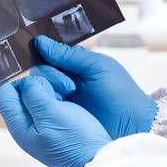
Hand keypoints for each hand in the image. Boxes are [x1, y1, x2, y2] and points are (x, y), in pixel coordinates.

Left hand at [0, 75, 111, 166]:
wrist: (98, 159)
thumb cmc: (75, 142)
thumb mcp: (51, 114)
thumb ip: (33, 95)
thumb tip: (26, 83)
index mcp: (19, 125)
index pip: (1, 94)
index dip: (8, 77)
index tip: (23, 65)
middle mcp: (26, 123)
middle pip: (21, 89)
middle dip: (39, 80)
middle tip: (60, 85)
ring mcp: (41, 121)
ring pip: (38, 90)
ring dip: (52, 85)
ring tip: (68, 90)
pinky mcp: (54, 119)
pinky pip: (50, 97)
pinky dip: (59, 91)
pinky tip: (70, 95)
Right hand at [33, 36, 155, 138]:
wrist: (130, 125)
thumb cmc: (120, 92)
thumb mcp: (96, 67)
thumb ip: (68, 55)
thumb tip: (40, 42)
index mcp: (75, 62)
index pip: (50, 52)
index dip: (42, 53)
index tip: (35, 55)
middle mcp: (65, 78)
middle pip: (42, 69)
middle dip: (49, 74)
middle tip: (68, 86)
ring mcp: (61, 96)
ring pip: (40, 86)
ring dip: (48, 87)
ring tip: (68, 94)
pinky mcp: (59, 113)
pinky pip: (42, 104)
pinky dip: (42, 102)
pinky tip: (51, 103)